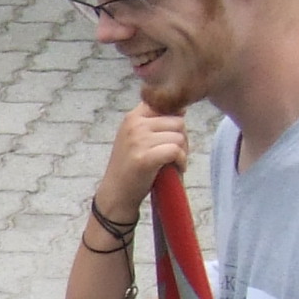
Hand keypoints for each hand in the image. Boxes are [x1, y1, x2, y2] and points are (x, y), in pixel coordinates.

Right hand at [95, 102, 189, 219]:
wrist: (116, 194)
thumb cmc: (131, 166)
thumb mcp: (136, 137)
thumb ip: (154, 122)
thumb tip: (182, 109)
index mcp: (133, 116)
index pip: (165, 104)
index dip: (175, 120)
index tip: (171, 137)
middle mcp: (134, 124)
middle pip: (178, 121)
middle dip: (182, 138)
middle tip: (176, 154)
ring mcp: (138, 140)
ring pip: (179, 137)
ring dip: (183, 152)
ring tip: (174, 163)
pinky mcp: (145, 157)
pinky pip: (175, 151)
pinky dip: (181, 161)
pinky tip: (177, 169)